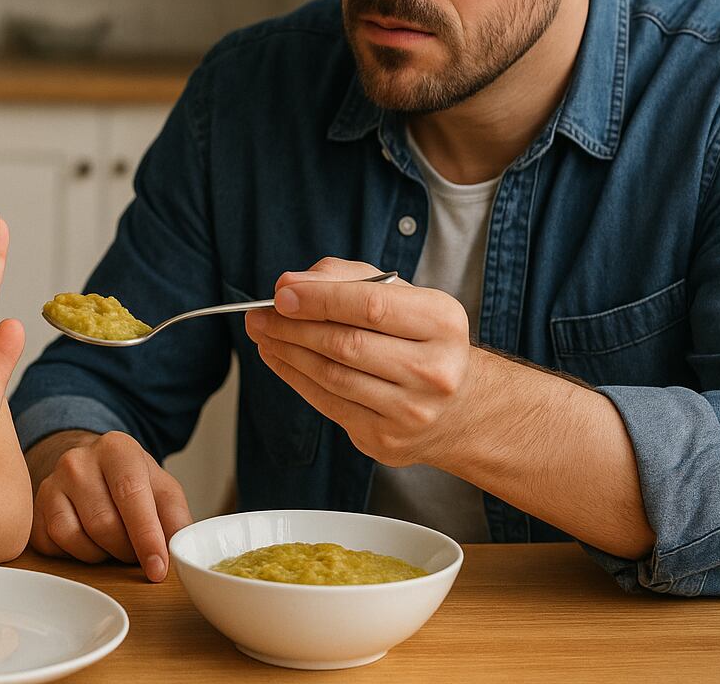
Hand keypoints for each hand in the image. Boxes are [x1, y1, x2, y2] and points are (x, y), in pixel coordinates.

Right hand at [28, 430, 192, 582]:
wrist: (91, 467)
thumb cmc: (131, 482)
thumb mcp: (162, 490)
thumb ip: (175, 518)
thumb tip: (178, 551)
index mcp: (116, 449)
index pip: (131, 494)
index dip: (146, 536)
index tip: (157, 568)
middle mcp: (77, 461)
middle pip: (104, 524)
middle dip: (127, 550)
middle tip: (137, 552)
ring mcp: (51, 484)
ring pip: (75, 538)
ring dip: (101, 554)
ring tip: (113, 543)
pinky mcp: (34, 509)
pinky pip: (54, 547)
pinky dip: (76, 555)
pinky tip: (89, 541)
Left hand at [243, 257, 474, 467]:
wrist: (461, 406)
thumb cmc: (421, 339)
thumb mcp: (401, 296)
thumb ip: (346, 279)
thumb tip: (290, 284)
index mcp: (442, 322)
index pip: (370, 306)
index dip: (319, 299)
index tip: (281, 294)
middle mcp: (434, 370)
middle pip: (346, 344)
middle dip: (293, 327)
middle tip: (259, 315)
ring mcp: (411, 411)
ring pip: (332, 377)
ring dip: (287, 353)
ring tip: (263, 334)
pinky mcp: (386, 439)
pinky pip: (329, 404)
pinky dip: (296, 378)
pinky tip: (278, 359)